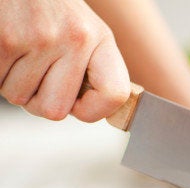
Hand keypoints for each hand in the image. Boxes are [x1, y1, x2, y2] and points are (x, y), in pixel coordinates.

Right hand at [0, 0, 129, 121]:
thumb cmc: (47, 6)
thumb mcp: (84, 30)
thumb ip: (92, 68)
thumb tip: (90, 109)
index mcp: (100, 39)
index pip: (114, 94)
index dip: (93, 111)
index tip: (78, 105)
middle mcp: (76, 39)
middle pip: (55, 110)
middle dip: (38, 99)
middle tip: (35, 72)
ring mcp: (41, 39)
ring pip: (19, 98)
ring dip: (13, 82)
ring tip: (19, 51)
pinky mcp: (6, 40)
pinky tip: (6, 48)